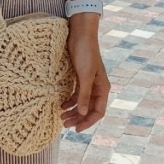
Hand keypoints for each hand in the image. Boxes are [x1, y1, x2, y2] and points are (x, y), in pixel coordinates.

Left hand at [61, 16, 108, 130]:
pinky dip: (69, 101)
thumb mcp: (84, 75)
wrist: (80, 34)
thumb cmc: (85, 53)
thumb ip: (84, 95)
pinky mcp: (79, 76)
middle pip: (89, 109)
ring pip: (81, 103)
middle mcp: (97, 87)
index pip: (98, 112)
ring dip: (72, 111)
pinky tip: (61, 105)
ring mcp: (88, 82)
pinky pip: (75, 94)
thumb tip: (83, 114)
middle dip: (78, 118)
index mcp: (102, 88)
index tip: (76, 129)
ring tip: (60, 117)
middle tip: (64, 124)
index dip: (88, 122)